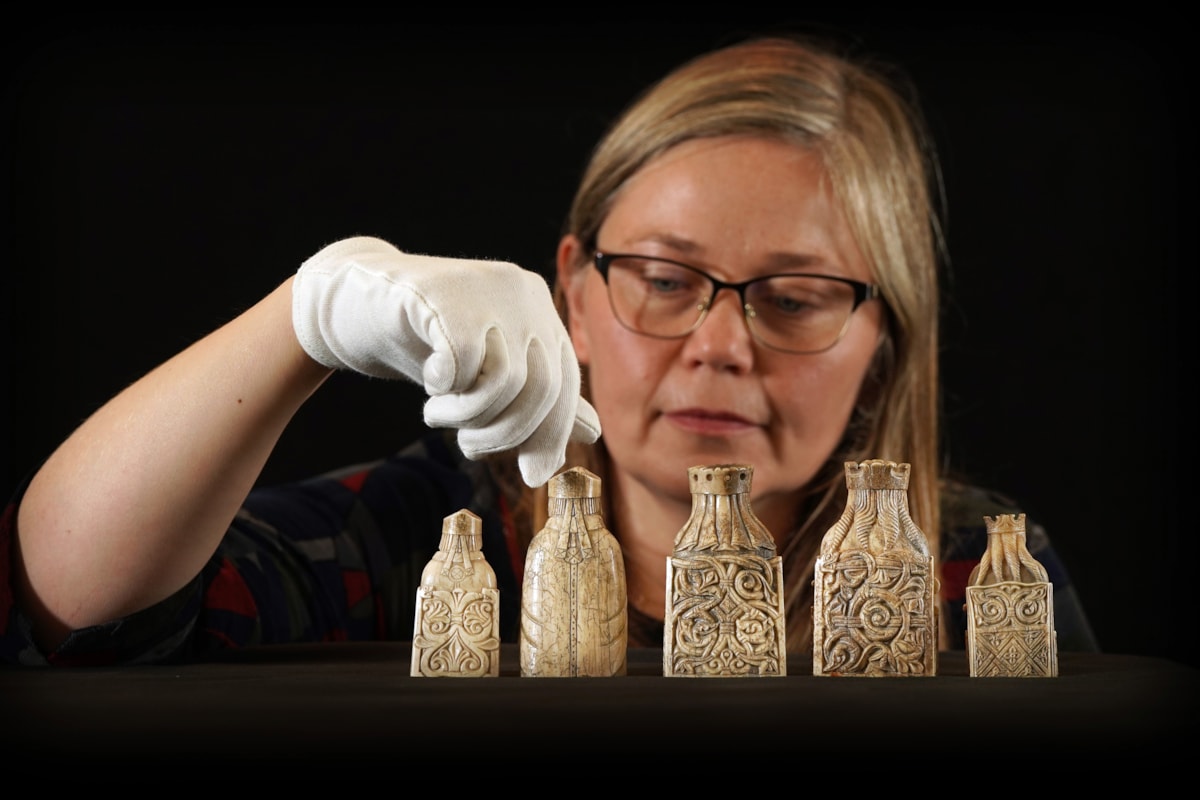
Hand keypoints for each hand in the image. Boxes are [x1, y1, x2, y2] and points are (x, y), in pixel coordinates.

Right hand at [292, 236, 599, 485]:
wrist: (357, 303)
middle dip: (506, 435)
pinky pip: (465, 361)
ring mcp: (486, 287)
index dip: (551, 435)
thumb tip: (594, 432)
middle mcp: (523, 291)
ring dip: (469, 415)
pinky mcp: (446, 293)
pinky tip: (430, 381)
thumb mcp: (488, 373)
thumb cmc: (429, 342)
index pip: (565, 383)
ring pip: (507, 380)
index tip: (532, 474)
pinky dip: (447, 387)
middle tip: (469, 445)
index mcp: (541, 308)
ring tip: (439, 413)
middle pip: (541, 387)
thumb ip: (539, 396)